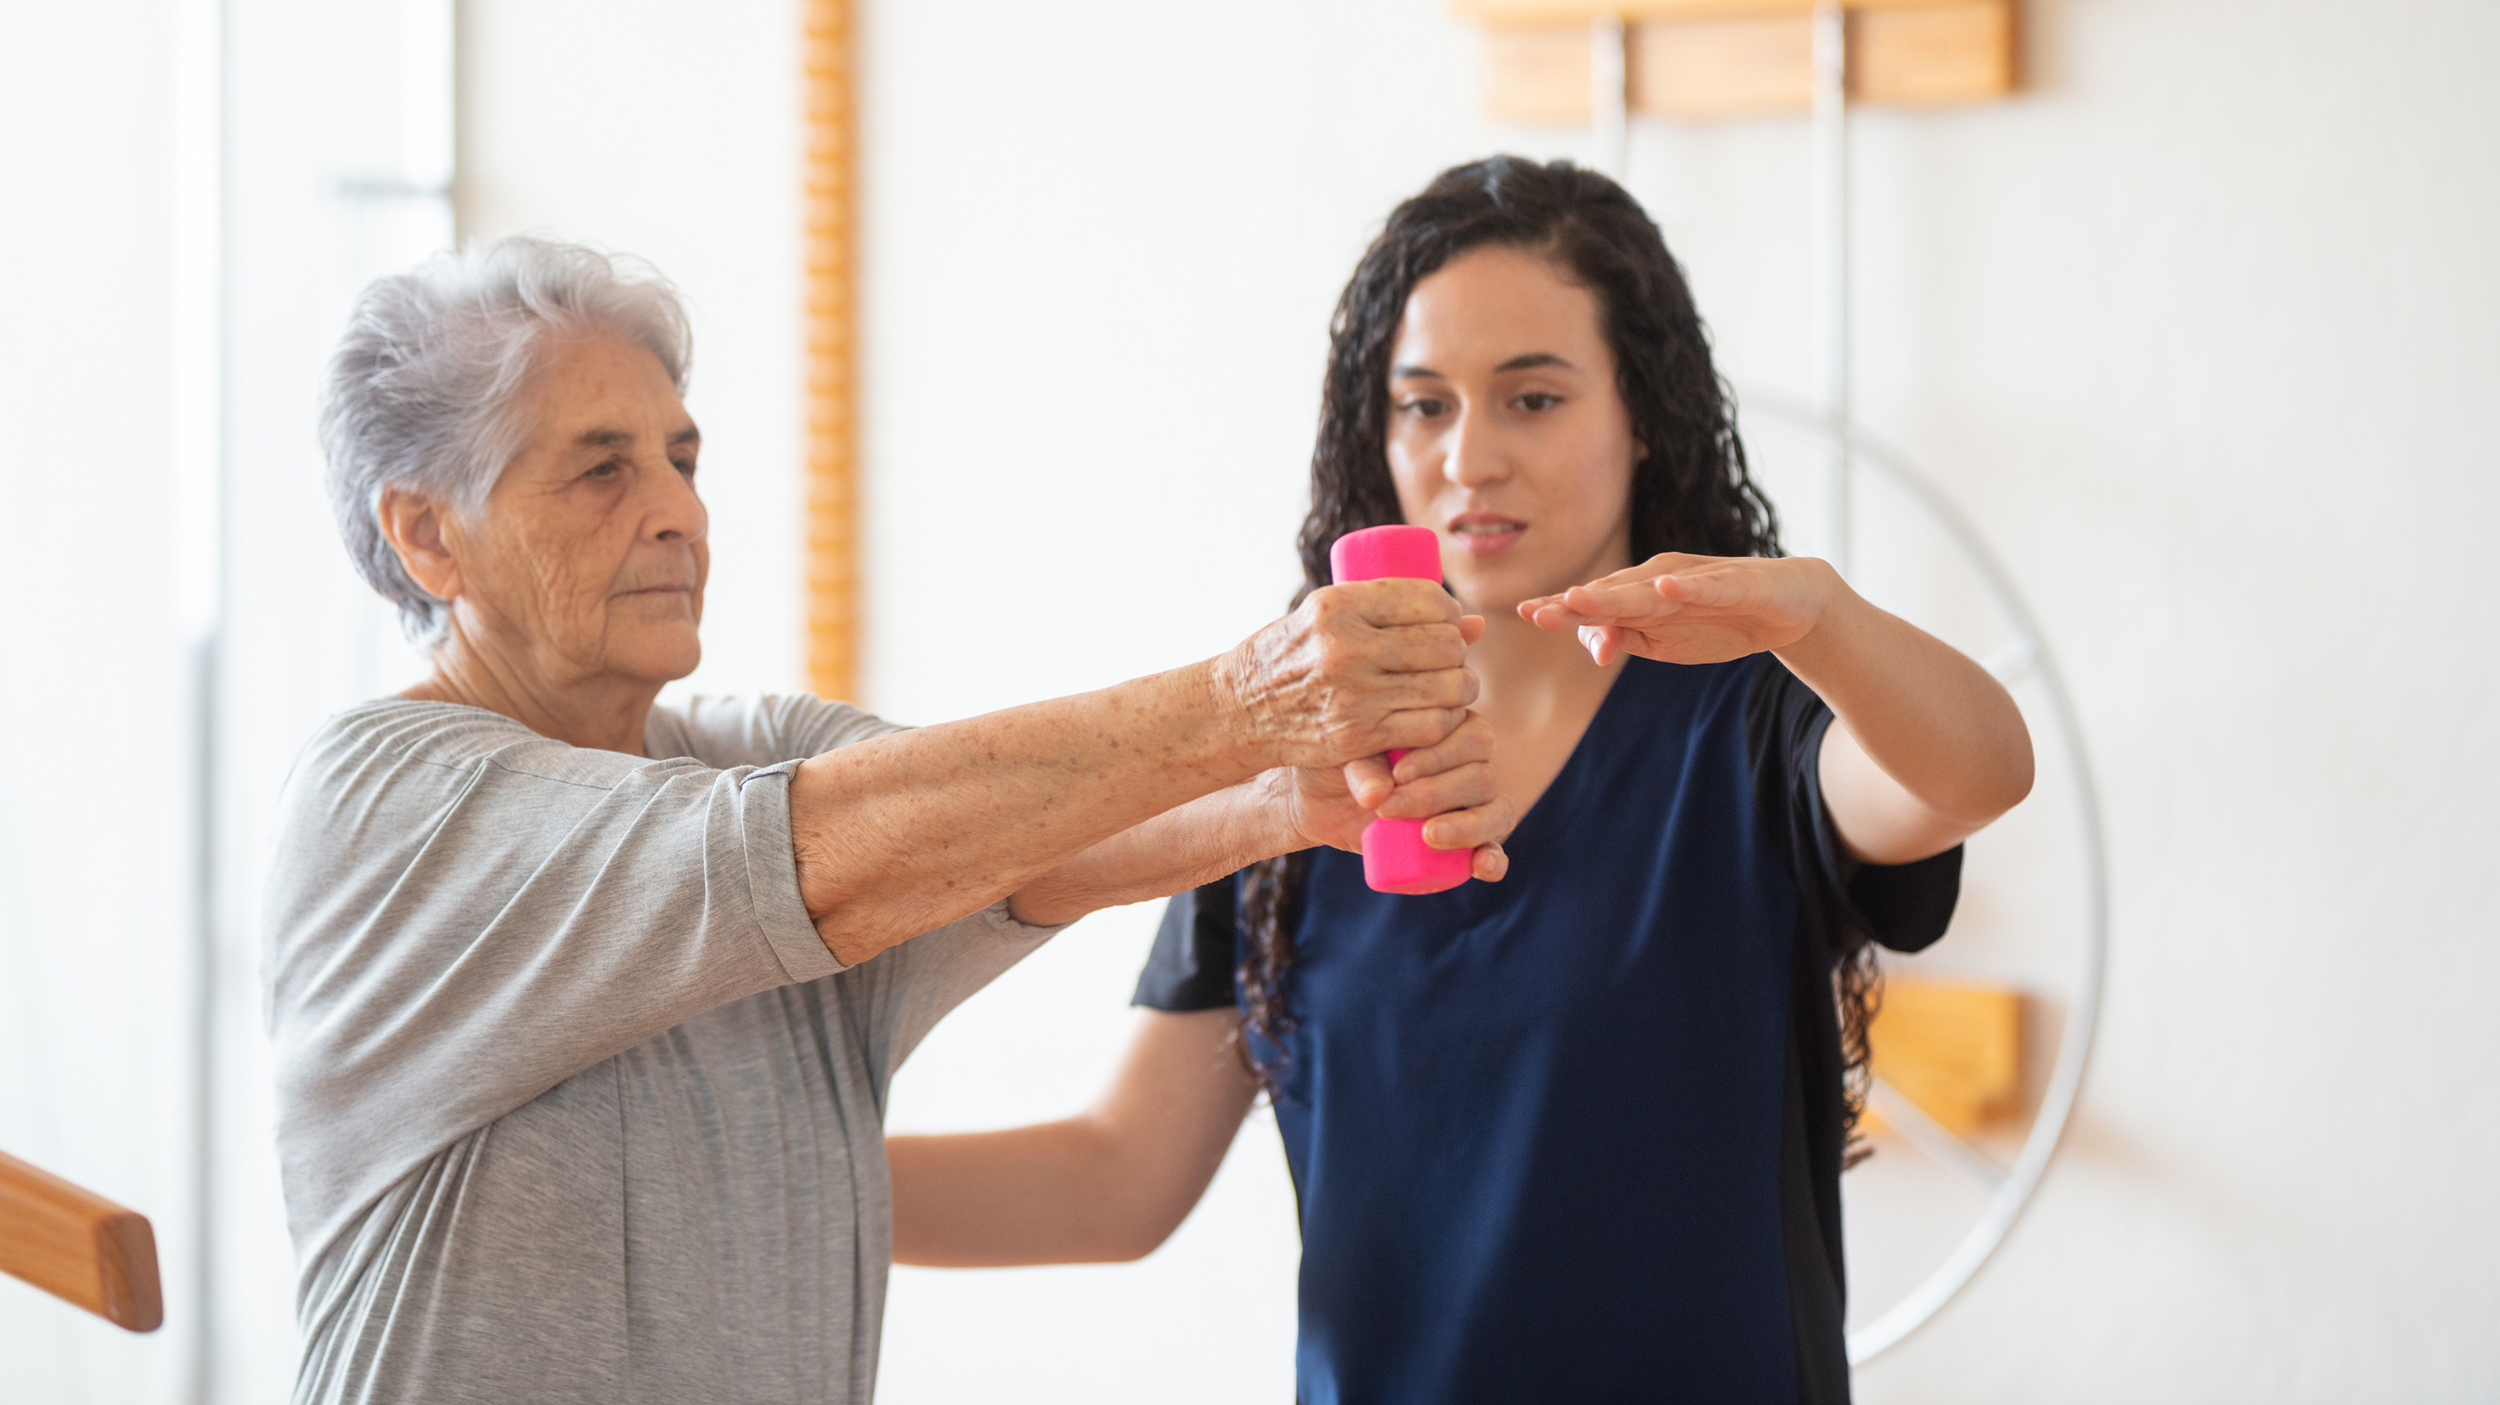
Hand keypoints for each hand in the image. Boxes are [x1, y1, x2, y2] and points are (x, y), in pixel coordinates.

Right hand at [1214, 580, 1485, 769]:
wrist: (1240, 708)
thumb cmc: (1290, 655)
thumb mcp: (1327, 617)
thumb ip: (1391, 614)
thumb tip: (1475, 623)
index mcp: (1339, 605)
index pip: (1427, 599)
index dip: (1450, 612)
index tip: (1448, 624)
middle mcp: (1347, 646)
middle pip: (1444, 644)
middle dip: (1458, 653)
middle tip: (1449, 661)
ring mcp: (1353, 693)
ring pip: (1446, 687)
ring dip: (1459, 689)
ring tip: (1450, 688)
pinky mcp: (1357, 734)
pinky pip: (1430, 726)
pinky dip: (1444, 721)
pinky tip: (1436, 715)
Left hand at [1264, 712, 1513, 882]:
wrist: (1318, 797)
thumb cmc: (1336, 760)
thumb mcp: (1344, 755)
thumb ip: (1363, 767)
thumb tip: (1379, 795)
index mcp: (1452, 726)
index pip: (1473, 736)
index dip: (1440, 757)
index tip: (1398, 773)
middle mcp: (1471, 763)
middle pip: (1482, 777)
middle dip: (1436, 795)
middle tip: (1389, 808)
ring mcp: (1472, 804)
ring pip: (1496, 811)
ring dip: (1466, 826)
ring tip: (1428, 835)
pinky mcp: (1464, 842)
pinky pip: (1493, 850)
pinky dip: (1493, 859)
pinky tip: (1482, 865)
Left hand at [1516, 554, 1843, 666]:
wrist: (1790, 606)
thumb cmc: (1718, 621)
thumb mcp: (1665, 642)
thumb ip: (1627, 640)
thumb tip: (1592, 648)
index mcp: (1641, 594)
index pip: (1594, 602)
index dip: (1560, 608)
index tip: (1525, 615)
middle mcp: (1661, 579)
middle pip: (1612, 592)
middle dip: (1575, 603)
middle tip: (1538, 612)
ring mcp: (1696, 579)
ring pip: (1649, 589)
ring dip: (1615, 594)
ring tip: (1581, 598)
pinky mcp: (1735, 583)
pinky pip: (1707, 587)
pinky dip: (1686, 588)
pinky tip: (1665, 589)